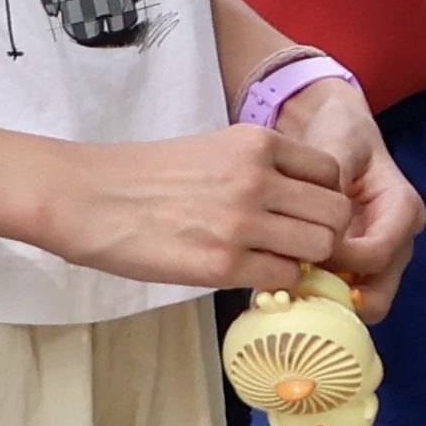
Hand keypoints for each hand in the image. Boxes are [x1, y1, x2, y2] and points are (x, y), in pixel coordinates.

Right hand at [42, 120, 352, 291]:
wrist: (89, 197)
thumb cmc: (146, 176)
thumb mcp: (214, 150)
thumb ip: (260, 170)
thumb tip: (298, 206)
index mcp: (256, 142)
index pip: (331, 172)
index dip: (323, 199)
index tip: (303, 215)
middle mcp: (258, 177)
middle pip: (336, 213)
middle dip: (326, 234)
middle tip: (299, 247)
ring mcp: (243, 221)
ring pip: (320, 248)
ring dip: (305, 261)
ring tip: (277, 263)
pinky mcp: (222, 264)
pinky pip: (283, 278)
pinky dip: (277, 283)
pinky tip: (252, 277)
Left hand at [283, 75, 425, 322]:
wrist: (333, 128)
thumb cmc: (339, 133)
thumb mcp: (337, 146)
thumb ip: (331, 182)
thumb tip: (316, 222)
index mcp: (403, 208)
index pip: (379, 253)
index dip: (342, 259)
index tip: (304, 249)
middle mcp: (399, 240)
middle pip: (379, 293)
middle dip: (338, 296)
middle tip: (297, 286)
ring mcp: (379, 259)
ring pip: (361, 305)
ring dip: (327, 303)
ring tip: (290, 289)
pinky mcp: (356, 268)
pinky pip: (343, 298)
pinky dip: (319, 300)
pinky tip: (289, 287)